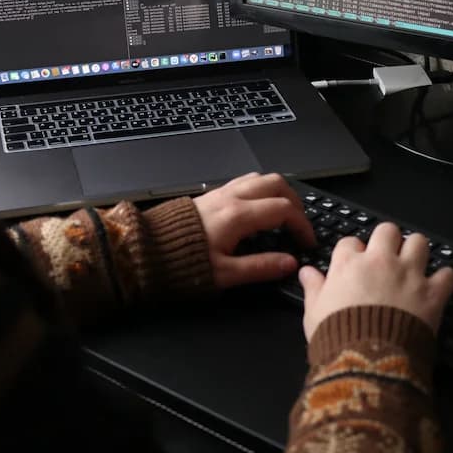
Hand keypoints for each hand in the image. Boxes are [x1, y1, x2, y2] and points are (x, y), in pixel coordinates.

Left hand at [192, 172, 314, 287]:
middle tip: (300, 224)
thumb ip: (261, 267)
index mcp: (239, 216)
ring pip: (260, 178)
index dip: (302, 225)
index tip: (307, 242)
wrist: (145, 251)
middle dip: (295, 202)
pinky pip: (244, 182)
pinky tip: (258, 209)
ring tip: (283, 214)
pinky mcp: (211, 195)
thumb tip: (290, 264)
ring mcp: (220, 193)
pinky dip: (260, 190)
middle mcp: (232, 198)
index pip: (284, 210)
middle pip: (276, 183)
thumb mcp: (225, 274)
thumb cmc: (182, 264)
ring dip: (278, 192)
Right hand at [299, 222, 452, 341]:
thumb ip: (313, 288)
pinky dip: (444, 279)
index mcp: (348, 265)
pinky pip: (447, 274)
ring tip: (413, 265)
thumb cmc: (336, 339)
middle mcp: (380, 262)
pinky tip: (438, 286)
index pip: (350, 242)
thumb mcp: (313, 314)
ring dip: (417, 252)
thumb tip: (306, 272)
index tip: (354, 264)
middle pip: (387, 231)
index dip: (353, 252)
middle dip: (388, 241)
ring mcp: (408, 275)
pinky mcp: (431, 293)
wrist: (367, 362)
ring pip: (419, 242)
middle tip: (387, 257)